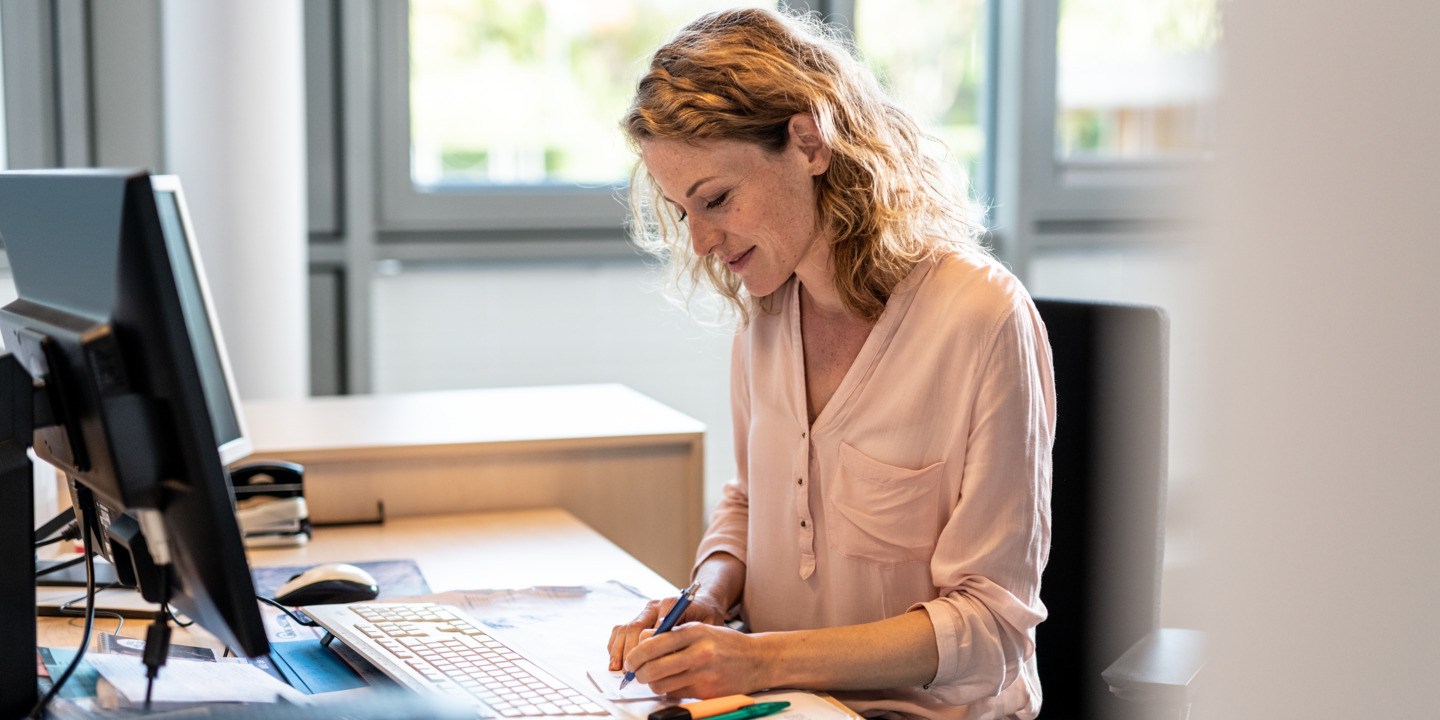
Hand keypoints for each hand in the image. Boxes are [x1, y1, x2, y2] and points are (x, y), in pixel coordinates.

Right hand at [607, 592, 727, 671]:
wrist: (702, 604)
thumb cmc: (706, 616)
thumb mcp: (709, 624)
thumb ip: (692, 634)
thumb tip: (675, 652)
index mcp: (672, 604)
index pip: (655, 622)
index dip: (649, 642)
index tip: (647, 659)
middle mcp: (655, 606)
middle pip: (635, 625)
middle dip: (630, 650)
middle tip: (630, 670)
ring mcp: (644, 612)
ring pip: (624, 628)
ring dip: (619, 650)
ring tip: (618, 669)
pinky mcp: (638, 619)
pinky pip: (620, 631)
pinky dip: (615, 646)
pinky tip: (615, 662)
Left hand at [624, 622, 770, 698]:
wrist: (758, 659)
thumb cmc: (725, 643)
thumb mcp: (700, 629)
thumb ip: (672, 633)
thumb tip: (642, 639)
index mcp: (695, 632)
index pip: (653, 645)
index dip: (635, 655)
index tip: (630, 661)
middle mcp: (699, 653)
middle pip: (653, 669)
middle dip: (638, 673)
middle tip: (637, 673)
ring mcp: (704, 675)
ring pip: (661, 685)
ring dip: (653, 684)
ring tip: (657, 677)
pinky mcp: (708, 692)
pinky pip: (676, 694)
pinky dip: (670, 690)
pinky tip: (676, 682)